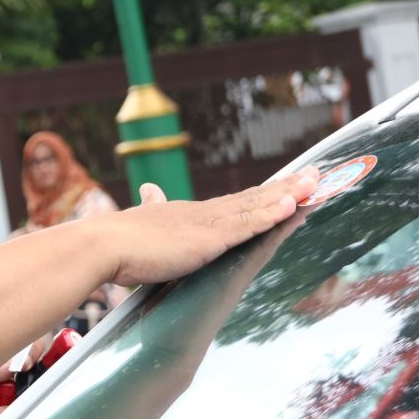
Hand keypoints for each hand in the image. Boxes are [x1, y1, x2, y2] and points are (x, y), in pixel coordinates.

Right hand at [102, 168, 318, 288]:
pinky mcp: (207, 239)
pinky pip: (246, 224)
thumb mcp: (140, 221)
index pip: (234, 202)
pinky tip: (291, 204)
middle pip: (253, 196)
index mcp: (189, 213)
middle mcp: (202, 212)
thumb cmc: (116, 242)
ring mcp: (206, 224)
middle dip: (286, 185)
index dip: (262, 193)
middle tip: (316, 173)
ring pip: (256, 205)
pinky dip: (270, 213)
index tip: (286, 184)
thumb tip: (149, 190)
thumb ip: (151, 207)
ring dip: (288, 193)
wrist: (102, 246)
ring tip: (316, 183)